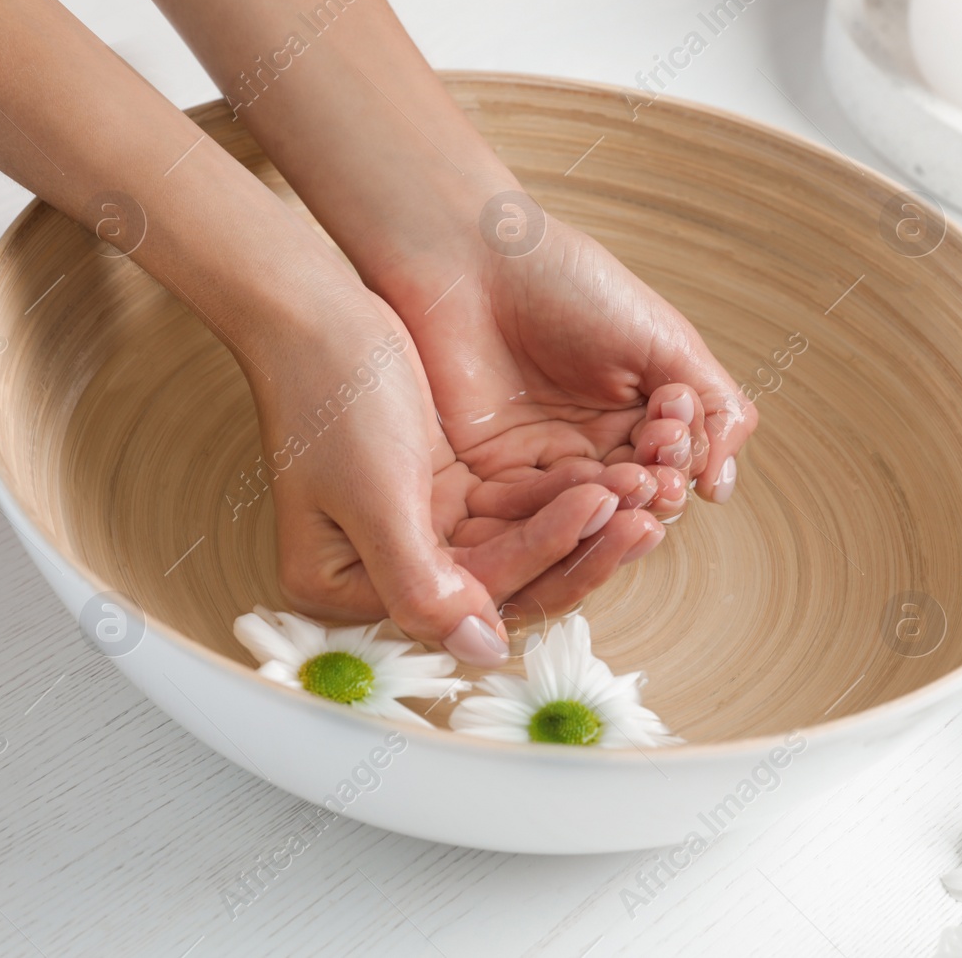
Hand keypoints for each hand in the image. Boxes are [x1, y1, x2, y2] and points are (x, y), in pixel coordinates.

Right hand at [246, 276, 668, 665]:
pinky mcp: (446, 493)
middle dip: (579, 547)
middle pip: (503, 581)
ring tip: (644, 489)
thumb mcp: (375, 494)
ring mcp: (421, 532)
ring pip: (520, 546)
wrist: (314, 313)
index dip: (544, 556)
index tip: (602, 510)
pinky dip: (561, 492)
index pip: (473, 595)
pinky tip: (612, 473)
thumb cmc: (328, 396)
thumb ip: (420, 583)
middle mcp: (386, 571)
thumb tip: (480, 648)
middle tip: (646, 514)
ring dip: (581, 520)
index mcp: (348, 588)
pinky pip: (517, 510)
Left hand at [370, 205, 758, 613]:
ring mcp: (544, 462)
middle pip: (637, 497)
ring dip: (617, 506)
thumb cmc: (569, 283)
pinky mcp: (491, 477)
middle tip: (655, 470)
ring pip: (591, 514)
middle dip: (653, 486)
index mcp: (640, 410)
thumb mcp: (663, 339)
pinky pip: (535, 516)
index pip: (675, 461)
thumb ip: (713, 406)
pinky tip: (586, 493)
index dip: (682, 454)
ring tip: (629, 482)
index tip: (672, 424)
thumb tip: (721, 486)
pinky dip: (566, 513)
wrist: (471, 259)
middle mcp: (595, 443)